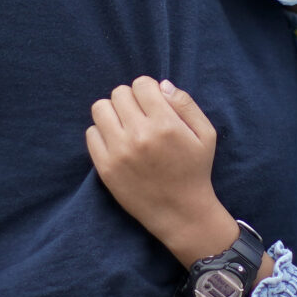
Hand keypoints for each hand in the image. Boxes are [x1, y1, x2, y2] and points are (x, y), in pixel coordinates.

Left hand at [86, 76, 239, 266]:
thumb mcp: (205, 134)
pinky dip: (102, 133)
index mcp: (165, 124)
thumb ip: (185, 104)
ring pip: (100, 108)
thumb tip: (160, 84)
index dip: (148, 90)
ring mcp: (119, 152)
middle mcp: (139, 135)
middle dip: (130, 100)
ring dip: (113, 112)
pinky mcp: (105, 168)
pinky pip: (91, 133)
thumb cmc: (195, 170)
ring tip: (125, 126)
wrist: (180, 212)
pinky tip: (117, 142)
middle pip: (119, 93)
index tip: (153, 104)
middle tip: (140, 116)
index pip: (141, 84)